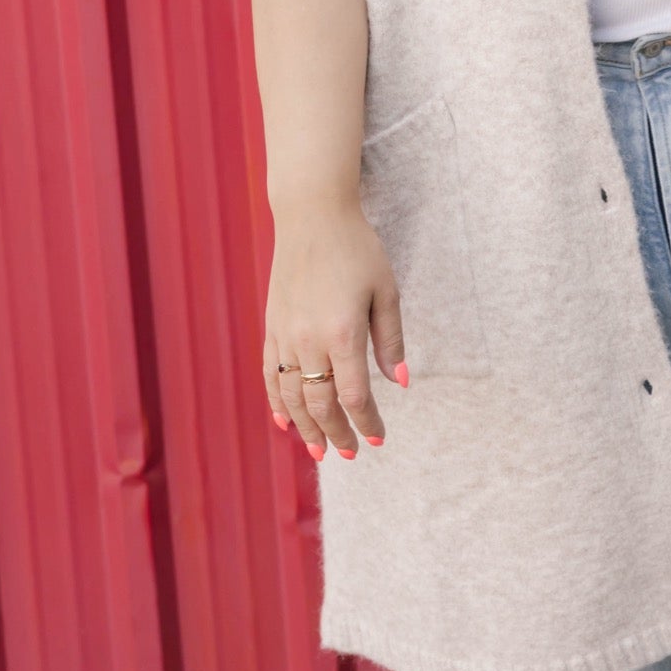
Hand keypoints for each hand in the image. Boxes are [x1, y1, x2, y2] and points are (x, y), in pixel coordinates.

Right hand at [263, 196, 406, 457]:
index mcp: (343, 332)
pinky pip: (270, 375)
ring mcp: (285, 335)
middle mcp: (309, 340)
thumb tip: (401, 382)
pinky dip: (276, 402)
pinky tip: (285, 422)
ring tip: (318, 451)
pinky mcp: (271, 327)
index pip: (354, 395)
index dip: (366, 422)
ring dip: (305, 429)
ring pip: (291, 397)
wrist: (313, 216)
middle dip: (336, 434)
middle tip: (349, 454)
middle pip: (320, 404)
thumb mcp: (385, 290)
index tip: (377, 440)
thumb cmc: (357, 249)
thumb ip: (390, 339)